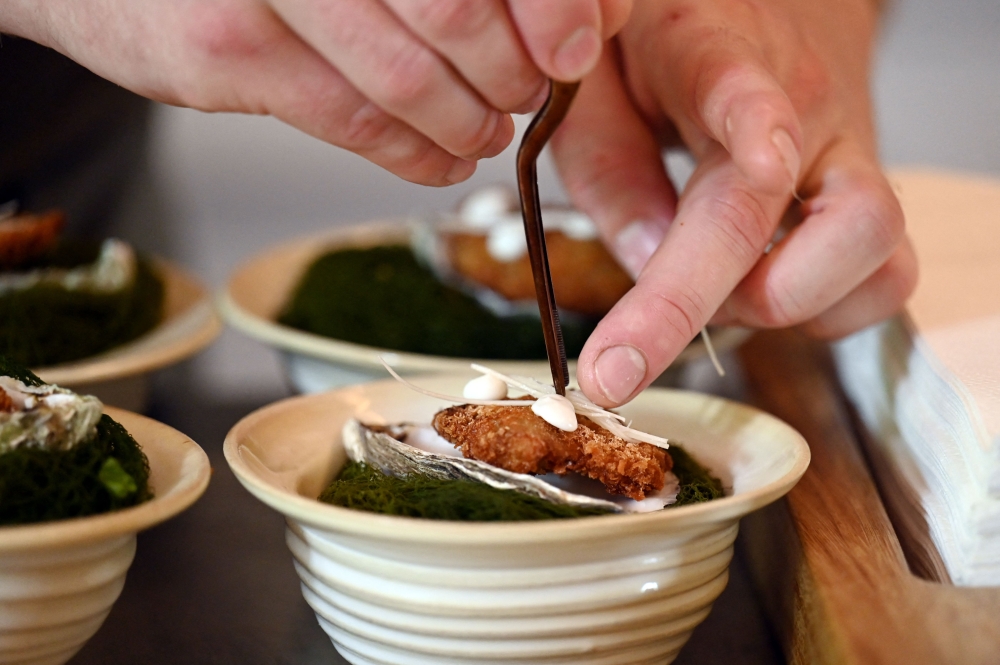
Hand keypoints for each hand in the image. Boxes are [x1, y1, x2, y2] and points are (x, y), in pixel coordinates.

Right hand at [0, 0, 630, 185]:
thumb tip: (540, 24)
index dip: (547, 8)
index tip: (574, 52)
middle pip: (458, 13)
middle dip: (511, 75)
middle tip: (528, 96)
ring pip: (409, 78)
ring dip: (468, 123)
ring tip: (487, 134)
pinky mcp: (228, 53)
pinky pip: (354, 122)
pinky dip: (414, 154)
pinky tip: (441, 160)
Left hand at [551, 0, 917, 406]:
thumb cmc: (659, 42)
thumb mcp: (594, 86)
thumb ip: (607, 169)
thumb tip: (646, 265)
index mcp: (719, 59)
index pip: (738, 118)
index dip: (719, 204)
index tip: (642, 331)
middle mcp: (808, 106)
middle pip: (837, 224)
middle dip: (745, 302)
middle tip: (663, 313)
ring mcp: (850, 147)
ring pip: (879, 255)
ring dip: (795, 306)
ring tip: (722, 290)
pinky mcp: (867, 186)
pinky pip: (885, 273)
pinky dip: (825, 307)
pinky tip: (764, 283)